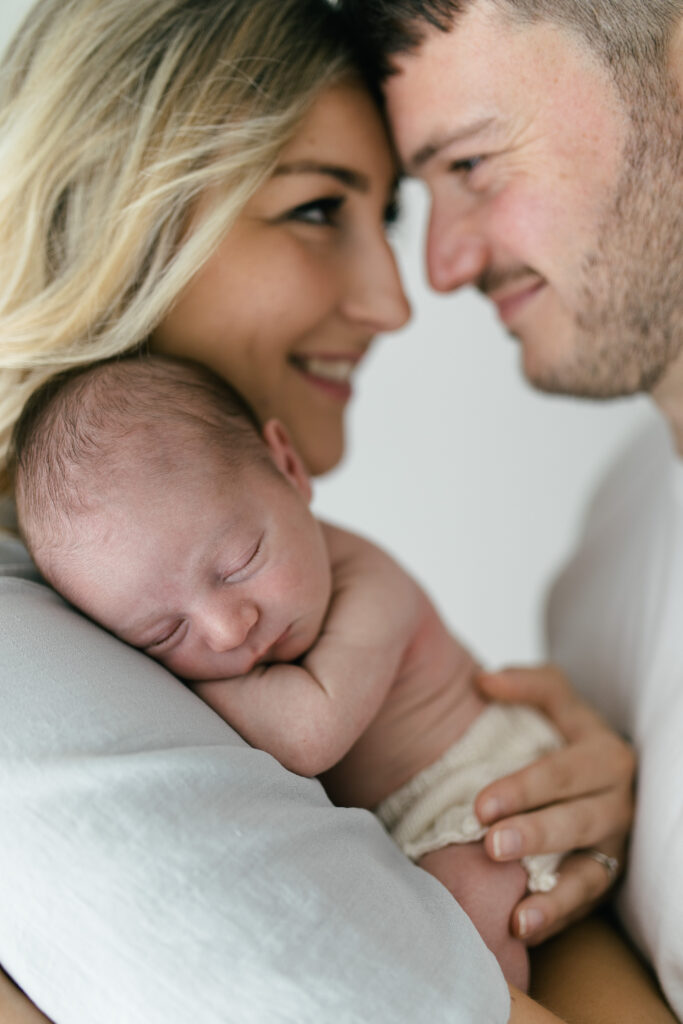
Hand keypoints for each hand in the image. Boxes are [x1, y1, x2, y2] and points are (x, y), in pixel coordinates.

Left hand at [474, 665, 634, 945]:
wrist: (604, 771)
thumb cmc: (569, 732)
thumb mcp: (558, 698)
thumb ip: (525, 685)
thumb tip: (482, 681)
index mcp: (606, 755)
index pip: (563, 772)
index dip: (523, 789)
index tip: (480, 805)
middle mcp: (618, 804)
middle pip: (577, 822)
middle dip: (534, 836)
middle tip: (491, 846)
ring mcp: (616, 846)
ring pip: (590, 873)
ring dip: (552, 896)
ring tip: (517, 915)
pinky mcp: (609, 879)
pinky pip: (587, 904)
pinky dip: (557, 919)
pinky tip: (524, 931)